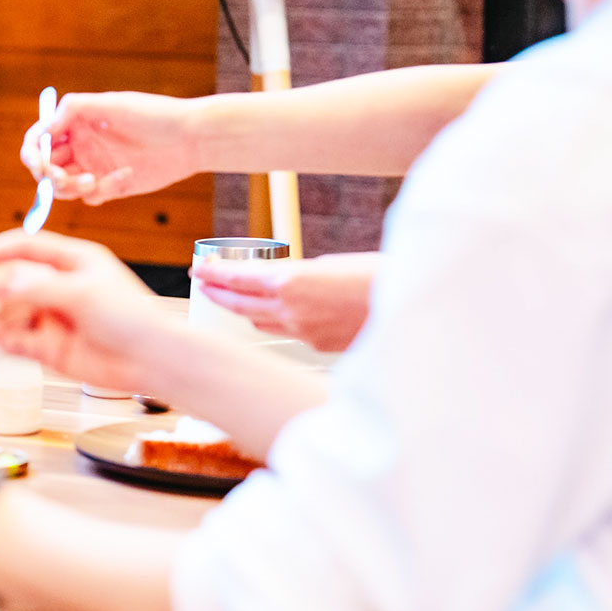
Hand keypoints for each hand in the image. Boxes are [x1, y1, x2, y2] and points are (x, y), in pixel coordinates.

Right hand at [0, 230, 182, 390]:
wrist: (154, 360)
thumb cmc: (130, 317)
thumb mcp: (81, 293)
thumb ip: (36, 288)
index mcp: (72, 262)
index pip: (23, 248)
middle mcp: (60, 287)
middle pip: (11, 281)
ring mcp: (54, 317)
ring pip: (11, 312)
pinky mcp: (51, 347)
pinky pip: (18, 340)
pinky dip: (3, 338)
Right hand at [20, 92, 200, 204]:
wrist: (190, 137)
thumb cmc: (152, 114)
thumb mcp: (111, 104)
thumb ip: (73, 110)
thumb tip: (44, 129)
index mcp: (75, 124)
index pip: (39, 140)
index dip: (33, 152)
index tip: (39, 162)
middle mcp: (80, 146)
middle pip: (46, 168)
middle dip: (48, 175)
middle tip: (61, 179)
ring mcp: (94, 167)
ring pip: (64, 187)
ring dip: (71, 187)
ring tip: (93, 181)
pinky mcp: (110, 186)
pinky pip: (92, 196)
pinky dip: (103, 190)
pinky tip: (126, 176)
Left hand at [193, 251, 377, 352]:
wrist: (412, 308)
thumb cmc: (378, 276)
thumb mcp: (332, 264)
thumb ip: (302, 274)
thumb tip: (286, 281)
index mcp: (291, 282)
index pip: (237, 279)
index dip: (214, 274)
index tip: (199, 268)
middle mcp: (291, 310)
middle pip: (240, 304)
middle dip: (219, 293)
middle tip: (206, 283)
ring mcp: (303, 332)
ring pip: (261, 322)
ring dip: (245, 309)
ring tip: (235, 297)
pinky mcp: (318, 346)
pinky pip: (288, 333)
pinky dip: (278, 321)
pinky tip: (279, 313)